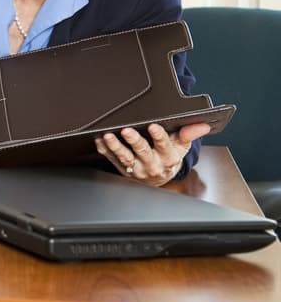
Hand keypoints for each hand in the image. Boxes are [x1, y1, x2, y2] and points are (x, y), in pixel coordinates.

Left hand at [94, 122, 210, 185]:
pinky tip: (100, 141)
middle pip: (142, 151)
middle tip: (127, 130)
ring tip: (108, 136)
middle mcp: (152, 164)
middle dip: (134, 140)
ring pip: (125, 158)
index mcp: (168, 157)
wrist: (159, 176)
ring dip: (115, 146)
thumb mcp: (181, 146)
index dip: (159, 136)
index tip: (154, 127)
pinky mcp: (123, 169)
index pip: (164, 145)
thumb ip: (189, 134)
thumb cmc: (169, 157)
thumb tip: (202, 125)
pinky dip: (105, 150)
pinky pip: (112, 159)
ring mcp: (136, 168)